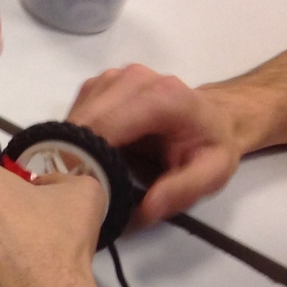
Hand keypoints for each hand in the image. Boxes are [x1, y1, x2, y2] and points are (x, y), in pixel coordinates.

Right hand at [67, 64, 253, 223]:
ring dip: (72, 147)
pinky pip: (74, 114)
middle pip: (83, 122)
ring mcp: (114, 78)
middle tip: (79, 189)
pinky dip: (75, 137)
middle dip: (74, 156)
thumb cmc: (211, 145)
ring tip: (90, 171)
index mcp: (163, 97)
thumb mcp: (212, 174)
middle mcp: (134, 79)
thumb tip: (147, 207)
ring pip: (74, 118)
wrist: (214, 117)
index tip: (78, 190)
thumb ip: (182, 190)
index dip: (85, 159)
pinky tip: (93, 151)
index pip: (104, 126)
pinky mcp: (100, 84)